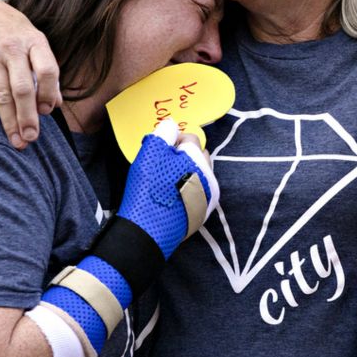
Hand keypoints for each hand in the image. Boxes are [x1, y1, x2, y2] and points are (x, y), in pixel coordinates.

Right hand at [0, 0, 60, 148]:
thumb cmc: (16, 33)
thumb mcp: (36, 43)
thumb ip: (46, 71)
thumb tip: (55, 104)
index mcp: (35, 42)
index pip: (47, 70)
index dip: (49, 93)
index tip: (47, 111)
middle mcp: (13, 49)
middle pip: (22, 88)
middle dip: (27, 117)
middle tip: (32, 138)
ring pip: (1, 94)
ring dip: (9, 121)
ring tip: (17, 141)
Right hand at [119, 118, 218, 256]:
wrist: (147, 231)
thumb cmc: (148, 188)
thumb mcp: (150, 153)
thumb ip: (163, 134)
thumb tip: (172, 126)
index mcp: (199, 159)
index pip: (189, 137)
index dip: (171, 141)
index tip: (157, 150)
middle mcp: (209, 176)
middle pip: (197, 155)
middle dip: (181, 156)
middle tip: (160, 165)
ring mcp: (208, 196)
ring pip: (198, 174)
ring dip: (185, 172)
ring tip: (164, 181)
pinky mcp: (202, 212)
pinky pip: (196, 192)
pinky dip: (186, 189)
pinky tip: (170, 196)